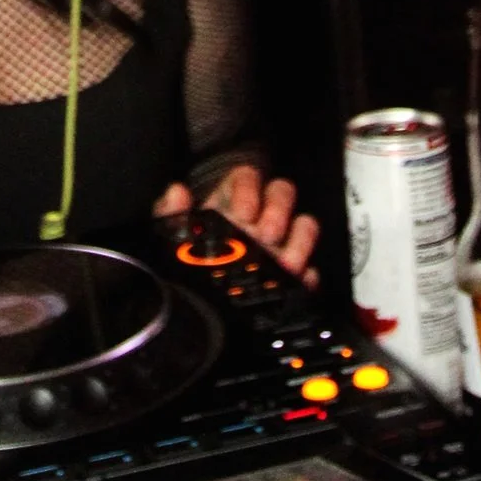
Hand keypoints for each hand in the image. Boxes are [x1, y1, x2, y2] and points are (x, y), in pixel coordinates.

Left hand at [156, 164, 319, 285]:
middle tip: (266, 235)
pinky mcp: (289, 275)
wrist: (194, 303)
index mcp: (230, 202)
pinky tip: (298, 282)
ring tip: (286, 263)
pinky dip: (307, 276)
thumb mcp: (172, 235)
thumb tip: (177, 192)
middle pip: (282, 193)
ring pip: (304, 225)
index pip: (247, 177)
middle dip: (278, 210)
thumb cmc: (184, 260)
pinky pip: (310, 270)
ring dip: (300, 241)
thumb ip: (171, 212)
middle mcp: (259, 217)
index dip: (249, 189)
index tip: (244, 212)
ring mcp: (278, 244)